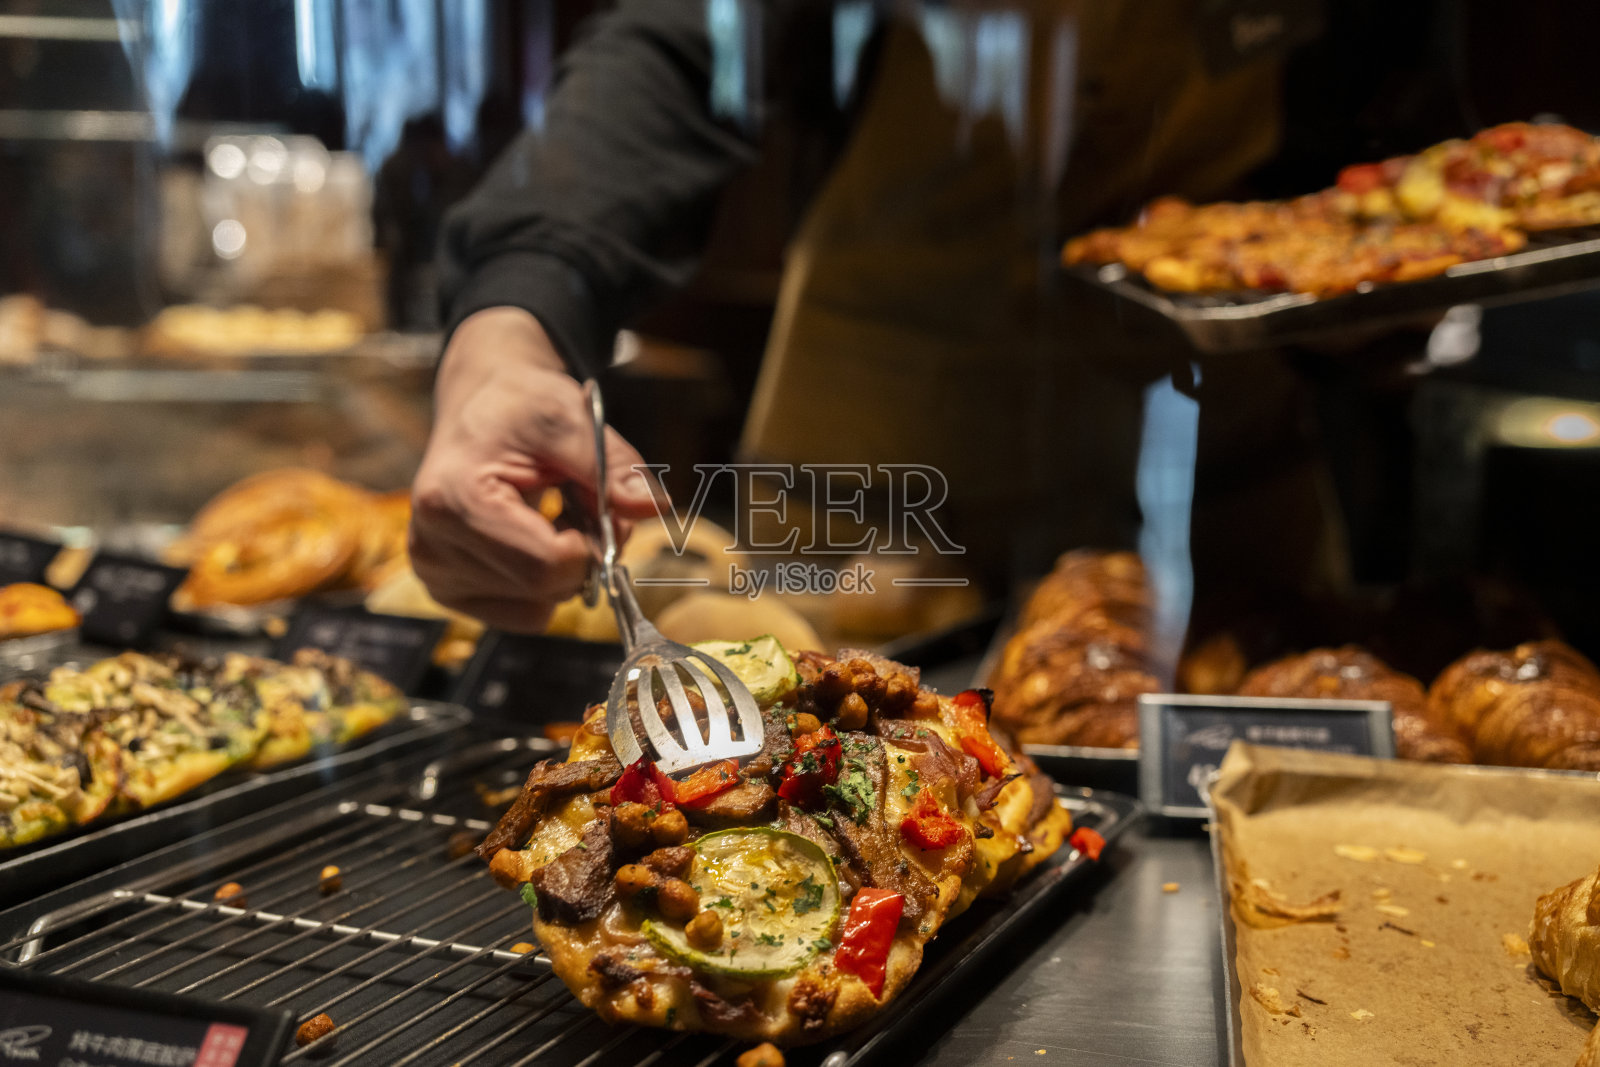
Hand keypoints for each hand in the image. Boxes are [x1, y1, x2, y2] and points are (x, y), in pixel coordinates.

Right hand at [410, 307, 658, 631]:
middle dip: (582, 555)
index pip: (546, 566)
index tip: (595, 505)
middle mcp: (432, 547)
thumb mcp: (568, 418)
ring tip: (551, 516)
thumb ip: (612, 465)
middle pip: (544, 590)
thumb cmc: (519, 408)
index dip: (590, 544)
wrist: (481, 406)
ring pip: (538, 609)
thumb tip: (653, 507)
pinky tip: (532, 538)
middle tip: (579, 505)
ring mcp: (436, 574)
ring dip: (564, 570)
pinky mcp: (448, 590)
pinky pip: (523, 615)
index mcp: (453, 501)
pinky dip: (543, 585)